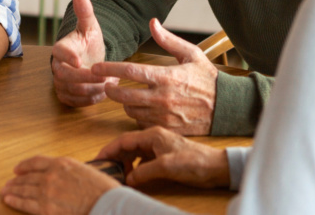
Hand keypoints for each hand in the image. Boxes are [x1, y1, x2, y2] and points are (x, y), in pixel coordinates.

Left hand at [1, 155, 119, 214]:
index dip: (24, 166)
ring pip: (24, 189)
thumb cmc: (102, 190)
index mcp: (61, 163)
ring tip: (5, 191)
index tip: (17, 169)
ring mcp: (47, 192)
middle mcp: (51, 175)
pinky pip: (25, 204)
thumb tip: (59, 176)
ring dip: (13, 190)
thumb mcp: (84, 170)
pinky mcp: (46, 209)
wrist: (107, 204)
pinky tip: (8, 200)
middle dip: (16, 180)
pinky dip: (15, 201)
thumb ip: (68, 172)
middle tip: (8, 183)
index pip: (36, 161)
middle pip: (27, 177)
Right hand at [51, 0, 115, 106]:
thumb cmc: (89, 42)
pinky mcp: (65, 95)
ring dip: (91, 89)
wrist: (90, 58)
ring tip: (109, 83)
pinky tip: (102, 93)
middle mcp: (57, 66)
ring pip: (70, 90)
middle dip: (85, 78)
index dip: (67, 57)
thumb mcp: (90, 26)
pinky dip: (89, 100)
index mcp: (61, 48)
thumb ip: (85, 12)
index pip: (58, 52)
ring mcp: (60, 82)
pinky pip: (74, 102)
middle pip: (64, 75)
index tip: (80, 61)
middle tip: (106, 77)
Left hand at [93, 18, 217, 134]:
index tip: (96, 68)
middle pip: (124, 95)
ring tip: (127, 96)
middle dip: (110, 90)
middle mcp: (163, 98)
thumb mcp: (191, 54)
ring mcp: (165, 116)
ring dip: (125, 103)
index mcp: (167, 76)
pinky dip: (138, 116)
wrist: (228, 107)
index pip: (130, 71)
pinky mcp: (168, 128)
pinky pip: (143, 124)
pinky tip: (142, 109)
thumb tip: (152, 22)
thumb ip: (168, 40)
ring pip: (131, 111)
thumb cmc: (208, 78)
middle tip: (106, 84)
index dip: (109, 68)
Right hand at [95, 127, 229, 188]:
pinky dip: (136, 168)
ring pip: (134, 153)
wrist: (216, 168)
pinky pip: (143, 160)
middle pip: (127, 146)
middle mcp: (153, 139)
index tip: (98, 160)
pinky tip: (134, 177)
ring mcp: (159, 148)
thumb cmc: (194, 162)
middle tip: (105, 170)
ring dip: (125, 163)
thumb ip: (144, 172)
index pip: (123, 140)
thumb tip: (128, 178)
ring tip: (118, 175)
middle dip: (115, 157)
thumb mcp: (166, 167)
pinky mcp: (164, 157)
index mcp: (152, 135)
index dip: (109, 150)